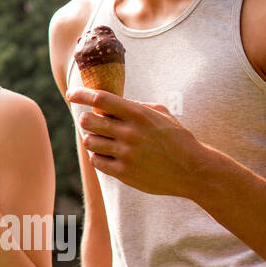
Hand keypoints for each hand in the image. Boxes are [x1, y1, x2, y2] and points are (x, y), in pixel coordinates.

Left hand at [65, 88, 208, 198]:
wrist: (194, 170)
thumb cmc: (177, 139)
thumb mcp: (161, 114)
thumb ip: (135, 106)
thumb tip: (109, 103)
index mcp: (139, 114)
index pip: (100, 99)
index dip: (81, 94)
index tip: (71, 93)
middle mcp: (130, 133)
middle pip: (88, 121)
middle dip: (87, 120)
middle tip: (94, 123)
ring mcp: (126, 154)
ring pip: (89, 142)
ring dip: (93, 139)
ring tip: (106, 141)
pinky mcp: (124, 173)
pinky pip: (96, 161)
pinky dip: (99, 157)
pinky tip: (110, 155)